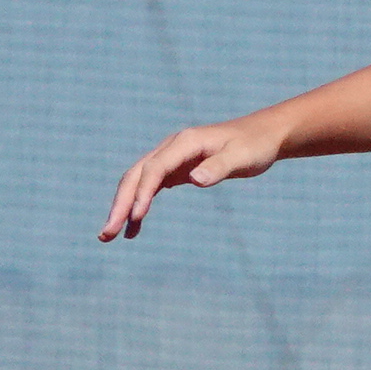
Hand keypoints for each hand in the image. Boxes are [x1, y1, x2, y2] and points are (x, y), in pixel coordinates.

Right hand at [99, 116, 285, 240]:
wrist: (264, 134)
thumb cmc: (255, 145)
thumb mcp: (242, 157)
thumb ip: (219, 167)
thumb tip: (195, 179)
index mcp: (185, 142)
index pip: (155, 168)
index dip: (143, 192)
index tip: (136, 216)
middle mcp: (172, 147)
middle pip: (137, 175)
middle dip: (120, 204)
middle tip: (107, 233)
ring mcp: (171, 158)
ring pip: (138, 182)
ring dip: (123, 207)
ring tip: (109, 235)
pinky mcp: (176, 168)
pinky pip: (151, 187)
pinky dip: (140, 205)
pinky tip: (134, 228)